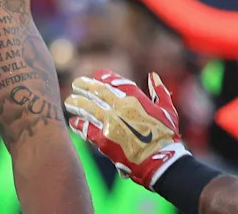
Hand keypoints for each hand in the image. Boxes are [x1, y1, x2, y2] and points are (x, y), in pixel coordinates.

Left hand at [65, 69, 189, 188]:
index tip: (96, 75)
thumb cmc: (167, 137)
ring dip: (77, 103)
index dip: (103, 77)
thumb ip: (159, 92)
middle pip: (97, 92)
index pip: (115, 82)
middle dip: (84, 86)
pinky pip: (87, 129)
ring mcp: (110, 123)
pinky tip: (73, 122)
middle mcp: (120, 108)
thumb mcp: (168, 111)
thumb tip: (153, 75)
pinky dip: (79, 125)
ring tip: (69, 102)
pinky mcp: (104, 139)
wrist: (162, 162)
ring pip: (88, 108)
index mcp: (135, 99)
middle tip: (76, 84)